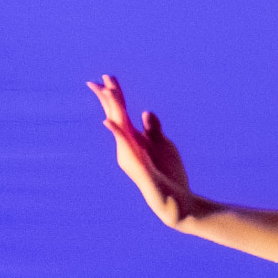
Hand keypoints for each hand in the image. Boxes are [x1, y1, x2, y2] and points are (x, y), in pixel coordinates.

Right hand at [86, 77, 204, 227]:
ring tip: (106, 91)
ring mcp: (131, 156)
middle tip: (99, 79)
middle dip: (109, 98)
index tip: (107, 77)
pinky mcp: (138, 166)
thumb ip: (153, 130)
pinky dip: (117, 133)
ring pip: (119, 127)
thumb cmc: (170, 175)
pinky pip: (126, 147)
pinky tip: (109, 121)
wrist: (178, 200)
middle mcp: (127, 146)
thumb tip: (145, 112)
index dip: (114, 95)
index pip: (121, 113)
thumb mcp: (164, 145)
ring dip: (112, 108)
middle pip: (116, 116)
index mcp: (133, 139)